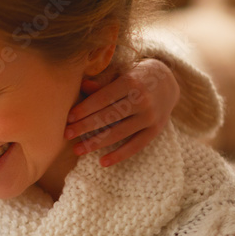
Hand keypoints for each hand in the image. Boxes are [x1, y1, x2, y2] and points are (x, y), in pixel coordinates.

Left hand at [65, 58, 179, 166]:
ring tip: (77, 150)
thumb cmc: (134, 76)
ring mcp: (150, 117)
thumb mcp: (120, 73)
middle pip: (109, 116)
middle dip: (85, 126)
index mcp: (131, 82)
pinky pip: (136, 145)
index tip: (69, 118)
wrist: (168, 81)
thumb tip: (83, 86)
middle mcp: (143, 100)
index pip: (103, 98)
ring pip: (119, 133)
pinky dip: (119, 155)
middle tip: (66, 134)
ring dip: (96, 143)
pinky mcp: (155, 130)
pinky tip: (102, 162)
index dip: (85, 109)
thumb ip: (102, 82)